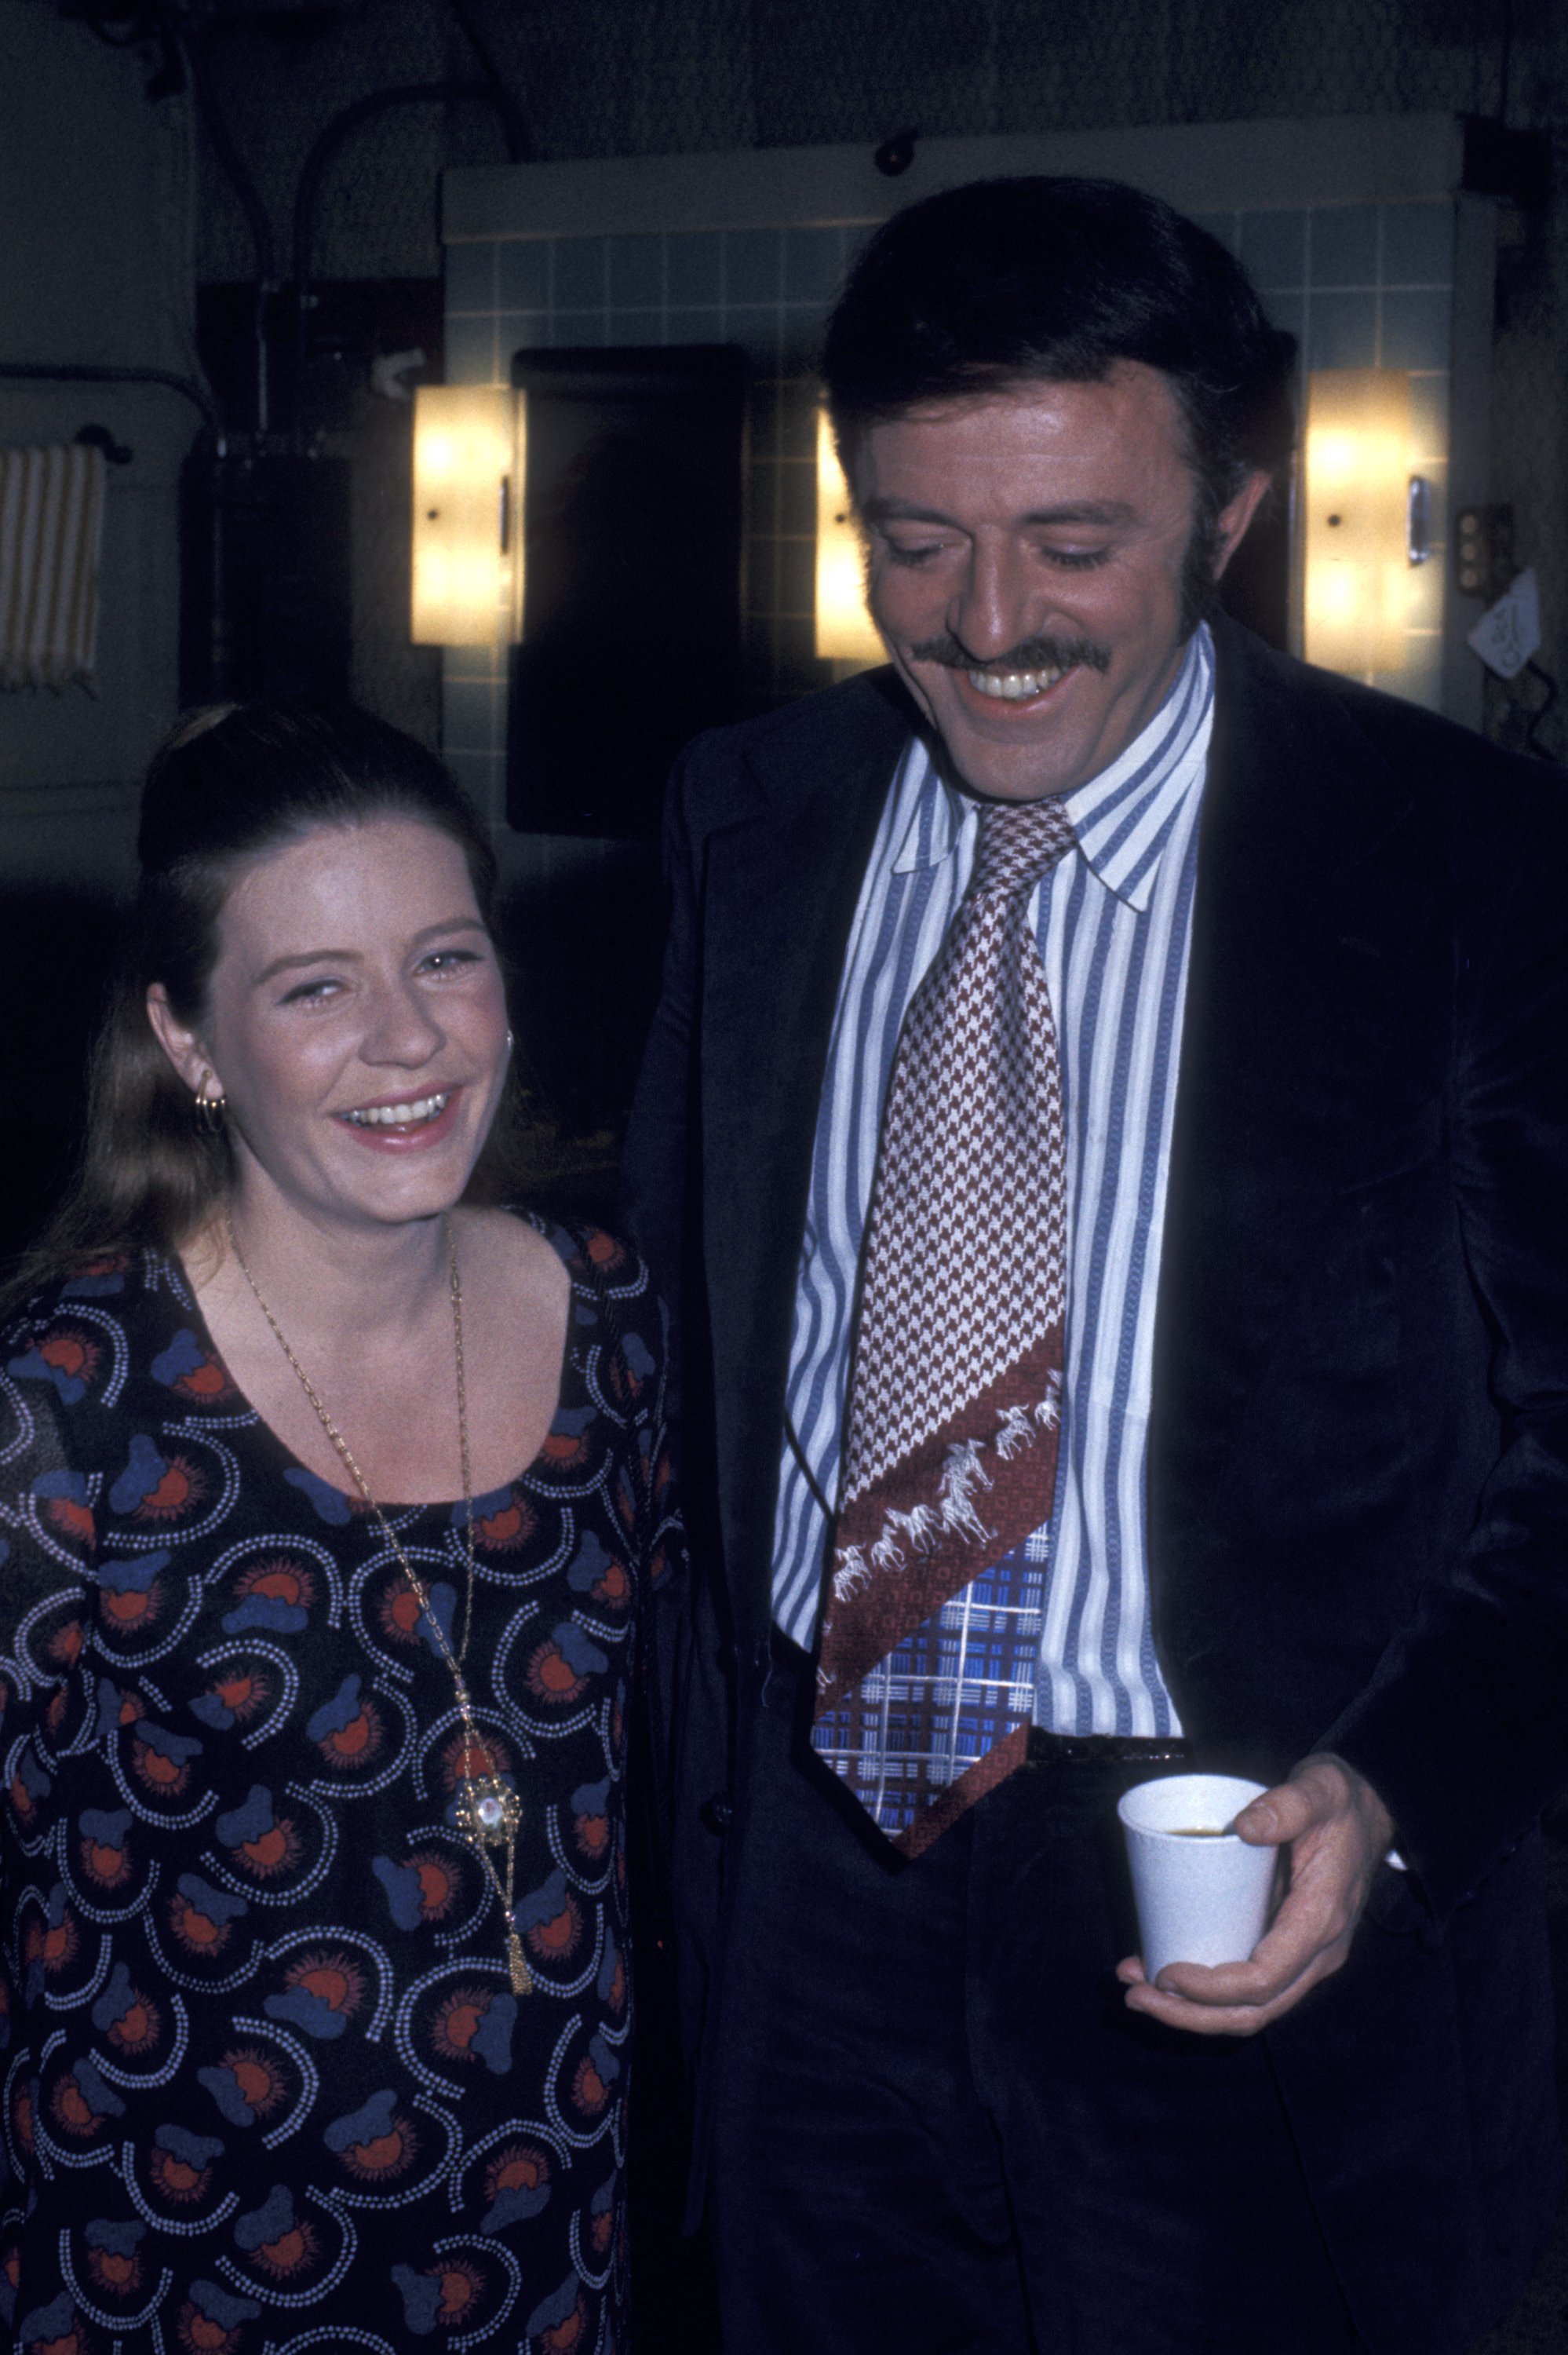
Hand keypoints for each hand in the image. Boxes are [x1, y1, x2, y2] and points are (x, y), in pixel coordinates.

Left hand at [1116, 1753, 1394, 2036]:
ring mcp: (1302, 1956)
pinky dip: (1205, 1994)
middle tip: (1134, 1995)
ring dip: (1191, 2011)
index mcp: (1320, 1921)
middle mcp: (1316, 1952)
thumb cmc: (1339, 1804)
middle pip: (1253, 2010)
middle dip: (1190, 2014)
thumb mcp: (1321, 1790)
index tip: (1165, 1972)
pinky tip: (1164, 1976)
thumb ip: (1290, 1803)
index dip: (1212, 1988)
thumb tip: (1247, 1827)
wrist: (1368, 1813)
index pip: (1264, 1979)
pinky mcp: (1286, 1948)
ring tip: (1137, 1990)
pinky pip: (1248, 1988)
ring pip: (1250, 2009)